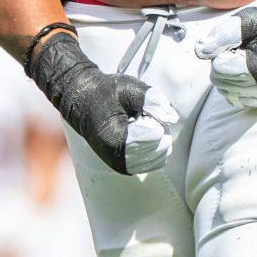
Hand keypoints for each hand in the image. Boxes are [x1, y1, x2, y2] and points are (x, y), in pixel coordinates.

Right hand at [30, 32, 177, 174]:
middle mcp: (119, 159)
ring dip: (157, 138)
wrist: (84, 105)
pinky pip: (156, 161)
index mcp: (115, 140)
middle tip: (139, 115)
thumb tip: (172, 117)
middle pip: (159, 146)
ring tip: (139, 124)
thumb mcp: (127, 87)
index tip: (139, 109)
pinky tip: (142, 134)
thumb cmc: (105, 94)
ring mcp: (123, 166)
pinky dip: (156, 146)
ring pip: (161, 155)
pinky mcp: (128, 168)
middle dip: (157, 127)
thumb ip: (151, 100)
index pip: (154, 134)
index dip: (153, 117)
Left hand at [195, 0, 256, 107]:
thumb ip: (223, 34)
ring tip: (247, 59)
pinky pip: (233, 97)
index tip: (239, 43)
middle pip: (219, 80)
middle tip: (243, 49)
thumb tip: (200, 51)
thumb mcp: (248, 19)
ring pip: (224, 90)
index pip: (218, 67)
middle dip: (224, 62)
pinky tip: (247, 71)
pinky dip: (234, 84)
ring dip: (228, 74)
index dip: (223, 51)